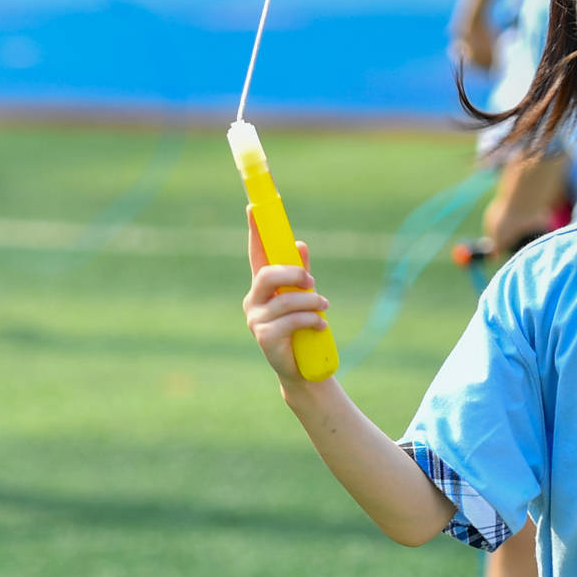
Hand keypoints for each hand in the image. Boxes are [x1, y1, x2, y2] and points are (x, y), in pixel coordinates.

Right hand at [243, 213, 329, 386]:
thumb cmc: (302, 329)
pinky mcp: (265, 338)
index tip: (252, 207)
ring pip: (285, 299)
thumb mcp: (303, 297)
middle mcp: (254, 301)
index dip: (254, 231)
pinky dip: (311, 320)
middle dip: (293, 274)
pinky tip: (321, 325)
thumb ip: (301, 273)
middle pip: (267, 275)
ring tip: (323, 308)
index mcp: (262, 287)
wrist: (304, 369)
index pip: (256, 254)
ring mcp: (256, 320)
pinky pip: (291, 320)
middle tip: (311, 282)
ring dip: (310, 302)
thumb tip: (301, 245)